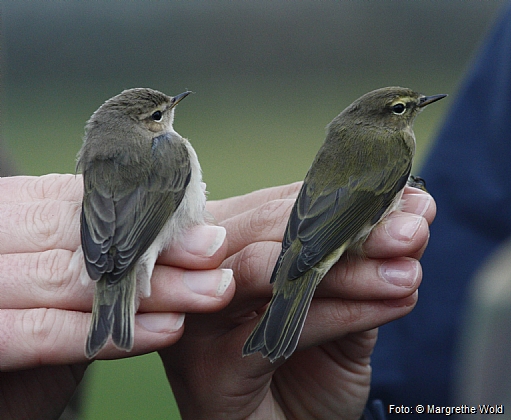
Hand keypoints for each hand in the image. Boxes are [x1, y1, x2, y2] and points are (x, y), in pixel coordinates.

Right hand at [0, 174, 233, 417]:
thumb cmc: (30, 321)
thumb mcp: (67, 278)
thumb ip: (102, 252)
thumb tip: (183, 234)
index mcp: (8, 213)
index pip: (81, 203)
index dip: (146, 215)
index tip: (205, 230)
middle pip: (81, 235)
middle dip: (157, 246)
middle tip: (216, 251)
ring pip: (73, 278)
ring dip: (152, 286)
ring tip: (211, 289)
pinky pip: (46, 332)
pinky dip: (112, 333)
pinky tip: (168, 329)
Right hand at [160, 183, 435, 418]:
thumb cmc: (308, 368)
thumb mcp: (343, 305)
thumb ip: (367, 262)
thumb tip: (415, 209)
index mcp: (228, 244)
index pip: (282, 204)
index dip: (345, 199)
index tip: (406, 202)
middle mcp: (202, 271)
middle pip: (269, 228)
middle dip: (348, 228)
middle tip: (411, 230)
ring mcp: (198, 316)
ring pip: (268, 270)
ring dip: (347, 268)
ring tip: (408, 270)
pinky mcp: (208, 366)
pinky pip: (279, 328)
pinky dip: (340, 313)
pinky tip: (392, 303)